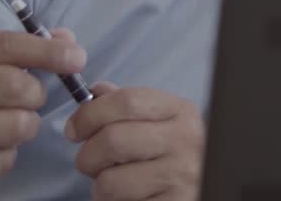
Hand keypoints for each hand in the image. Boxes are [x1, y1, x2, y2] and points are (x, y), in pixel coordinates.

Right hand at [0, 29, 85, 200]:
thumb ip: (17, 51)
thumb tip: (68, 40)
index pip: (6, 45)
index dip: (49, 50)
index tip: (77, 58)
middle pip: (16, 86)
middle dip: (35, 95)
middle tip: (27, 101)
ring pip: (17, 125)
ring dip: (23, 128)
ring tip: (3, 128)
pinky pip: (4, 160)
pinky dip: (5, 157)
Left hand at [67, 83, 204, 200]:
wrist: (205, 185)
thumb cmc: (174, 153)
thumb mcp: (162, 122)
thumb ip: (129, 106)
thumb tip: (97, 91)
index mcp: (181, 111)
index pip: (127, 101)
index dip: (90, 114)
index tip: (74, 129)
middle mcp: (185, 140)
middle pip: (112, 140)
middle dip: (88, 155)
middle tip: (90, 162)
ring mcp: (179, 176)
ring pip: (109, 181)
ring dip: (100, 185)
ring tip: (116, 182)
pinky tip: (130, 196)